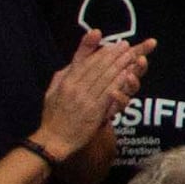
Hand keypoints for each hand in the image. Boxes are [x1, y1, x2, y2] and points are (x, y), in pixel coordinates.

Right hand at [40, 29, 146, 153]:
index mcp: (66, 81)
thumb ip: (65, 75)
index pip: (86, 62)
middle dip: (114, 55)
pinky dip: (118, 82)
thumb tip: (75, 61)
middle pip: (98, 67)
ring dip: (120, 65)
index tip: (115, 44)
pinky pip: (108, 93)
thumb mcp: (53, 90)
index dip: (102, 52)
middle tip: (127, 46)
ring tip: (131, 55)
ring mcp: (84, 98)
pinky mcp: (93, 110)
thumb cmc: (54, 116)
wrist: (53, 139)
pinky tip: (127, 74)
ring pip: (105, 77)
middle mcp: (74, 87)